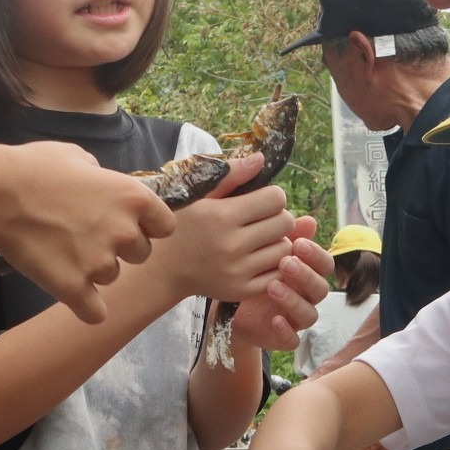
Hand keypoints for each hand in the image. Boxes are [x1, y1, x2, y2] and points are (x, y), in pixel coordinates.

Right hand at [0, 141, 177, 323]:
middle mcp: (124, 232)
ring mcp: (100, 263)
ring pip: (112, 278)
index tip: (127, 225)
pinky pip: (95, 313)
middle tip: (87, 237)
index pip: (165, 226)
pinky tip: (72, 293)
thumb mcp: (79, 157)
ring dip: (95, 271)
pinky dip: (86, 307)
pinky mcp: (75, 289)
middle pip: (141, 255)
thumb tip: (104, 185)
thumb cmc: (35, 169)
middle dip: (119, 249)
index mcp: (133, 198)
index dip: (146, 227)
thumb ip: (103, 176)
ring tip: (64, 253)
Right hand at [159, 156, 293, 303]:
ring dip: (276, 241)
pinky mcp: (241, 290)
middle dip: (277, 216)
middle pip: (285, 223)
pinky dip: (272, 264)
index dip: (271, 196)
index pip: (276, 198)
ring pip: (285, 249)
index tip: (259, 200)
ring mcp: (237, 271)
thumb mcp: (198, 194)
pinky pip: (278, 273)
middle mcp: (232, 245)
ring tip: (257, 239)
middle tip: (260, 220)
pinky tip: (256, 258)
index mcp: (222, 216)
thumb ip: (231, 175)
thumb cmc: (182, 224)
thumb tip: (261, 158)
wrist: (163, 268)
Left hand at [225, 218, 332, 352]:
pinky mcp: (283, 337)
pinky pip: (293, 340)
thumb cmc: (253, 272)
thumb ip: (285, 236)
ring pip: (309, 315)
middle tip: (284, 262)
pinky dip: (286, 331)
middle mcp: (306, 297)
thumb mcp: (265, 252)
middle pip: (321, 289)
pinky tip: (274, 318)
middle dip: (305, 275)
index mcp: (307, 273)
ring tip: (272, 285)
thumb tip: (309, 220)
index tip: (297, 243)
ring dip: (294, 300)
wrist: (230, 305)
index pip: (325, 265)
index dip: (316, 255)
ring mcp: (296, 319)